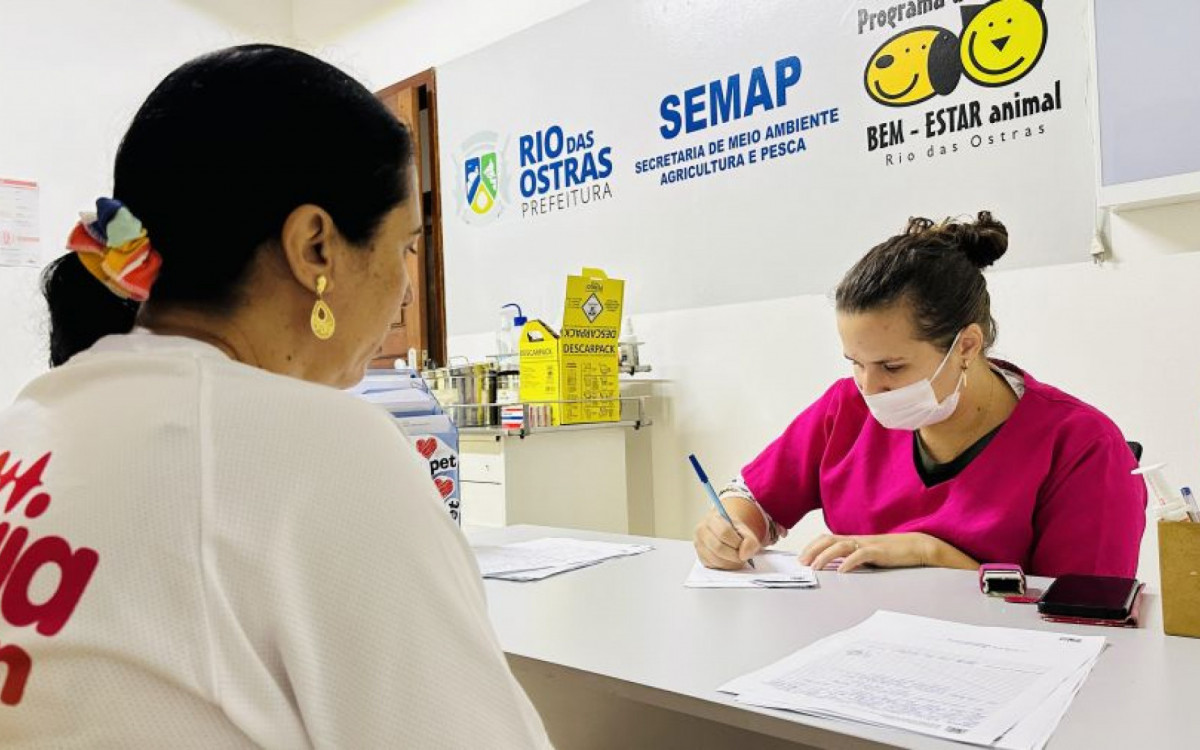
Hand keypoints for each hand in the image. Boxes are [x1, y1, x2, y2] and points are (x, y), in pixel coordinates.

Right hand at [693, 509, 762, 569]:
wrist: (725, 531)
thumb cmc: (734, 531)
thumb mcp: (745, 530)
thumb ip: (750, 541)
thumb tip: (744, 555)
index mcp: (712, 519)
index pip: (724, 532)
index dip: (737, 542)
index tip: (742, 545)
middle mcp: (702, 531)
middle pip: (718, 548)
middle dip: (734, 555)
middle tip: (742, 556)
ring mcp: (699, 544)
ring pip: (715, 559)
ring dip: (730, 563)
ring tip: (737, 558)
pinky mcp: (700, 556)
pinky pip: (713, 566)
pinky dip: (724, 566)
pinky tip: (730, 561)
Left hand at [799, 532, 976, 572]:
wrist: (917, 546)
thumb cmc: (892, 553)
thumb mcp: (868, 556)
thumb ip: (853, 559)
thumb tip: (836, 569)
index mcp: (853, 540)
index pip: (827, 539)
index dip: (812, 546)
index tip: (802, 558)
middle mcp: (857, 540)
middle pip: (828, 539)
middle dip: (813, 550)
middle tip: (802, 562)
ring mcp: (867, 544)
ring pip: (840, 546)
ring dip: (825, 556)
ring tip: (815, 567)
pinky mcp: (878, 551)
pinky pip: (860, 555)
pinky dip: (849, 562)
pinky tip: (842, 571)